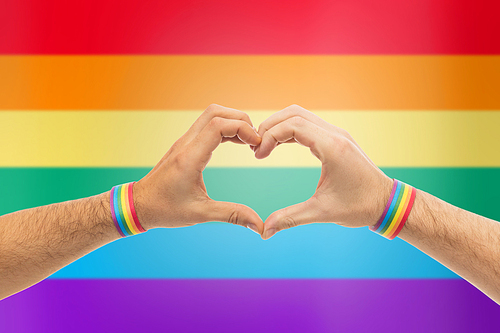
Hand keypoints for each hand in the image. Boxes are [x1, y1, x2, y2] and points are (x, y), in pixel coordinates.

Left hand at [134, 104, 263, 233]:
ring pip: (211, 115)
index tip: (256, 146)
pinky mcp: (184, 145)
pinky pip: (207, 125)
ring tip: (248, 142)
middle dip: (241, 121)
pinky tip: (235, 143)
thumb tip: (259, 226)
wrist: (138, 205)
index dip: (243, 129)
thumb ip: (232, 215)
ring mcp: (184, 142)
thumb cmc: (165, 210)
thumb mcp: (201, 214)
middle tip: (254, 141)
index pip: (218, 125)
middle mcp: (186, 144)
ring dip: (233, 122)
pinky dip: (224, 128)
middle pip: (216, 113)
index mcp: (190, 158)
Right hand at [255, 105, 392, 238]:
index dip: (270, 136)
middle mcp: (335, 134)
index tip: (258, 155)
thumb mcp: (322, 213)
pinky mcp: (337, 138)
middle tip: (256, 147)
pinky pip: (308, 124)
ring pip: (301, 115)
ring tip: (264, 145)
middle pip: (294, 113)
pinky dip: (290, 129)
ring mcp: (337, 134)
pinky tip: (279, 145)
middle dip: (270, 126)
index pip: (293, 125)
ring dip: (279, 125)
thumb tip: (265, 232)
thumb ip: (291, 219)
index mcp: (332, 147)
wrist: (387, 202)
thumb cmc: (360, 207)